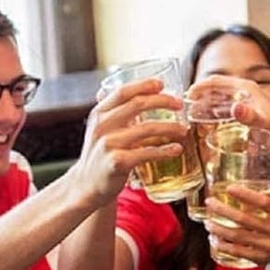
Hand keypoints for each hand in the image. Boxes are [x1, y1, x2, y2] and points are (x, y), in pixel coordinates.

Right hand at [74, 79, 189, 203]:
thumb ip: (117, 112)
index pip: (123, 92)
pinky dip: (165, 150)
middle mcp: (102, 126)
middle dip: (163, 101)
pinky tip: (177, 149)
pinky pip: (147, 153)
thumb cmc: (100, 155)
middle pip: (137, 105)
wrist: (86, 185)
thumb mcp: (102, 129)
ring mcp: (109, 144)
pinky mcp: (118, 163)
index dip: (143, 85)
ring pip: (146, 129)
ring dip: (169, 127)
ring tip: (183, 129)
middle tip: (179, 104)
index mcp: (99, 113)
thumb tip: (140, 92)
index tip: (161, 84)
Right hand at [187, 76, 269, 156]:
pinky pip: (224, 110)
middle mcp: (245, 93)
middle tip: (180, 109)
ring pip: (218, 99)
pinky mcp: (247, 113)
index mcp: (247, 89)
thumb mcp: (268, 127)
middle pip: (214, 89)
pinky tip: (204, 126)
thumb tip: (235, 109)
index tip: (183, 98)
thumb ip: (253, 118)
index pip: (215, 81)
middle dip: (197, 96)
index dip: (197, 87)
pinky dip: (212, 114)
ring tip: (187, 117)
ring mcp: (246, 103)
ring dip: (203, 105)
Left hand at [201, 186, 269, 269]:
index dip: (245, 194)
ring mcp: (267, 246)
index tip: (229, 187)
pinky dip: (223, 245)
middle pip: (243, 219)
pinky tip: (215, 240)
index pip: (263, 202)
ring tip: (208, 222)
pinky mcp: (261, 259)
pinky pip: (237, 251)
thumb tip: (243, 194)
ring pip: (236, 236)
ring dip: (219, 228)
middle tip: (210, 203)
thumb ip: (268, 207)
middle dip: (222, 210)